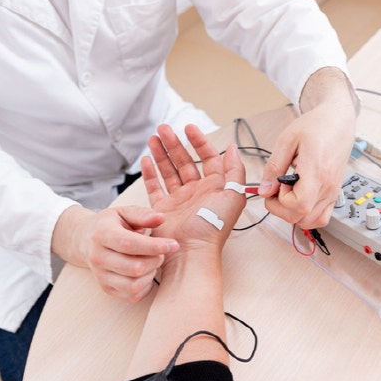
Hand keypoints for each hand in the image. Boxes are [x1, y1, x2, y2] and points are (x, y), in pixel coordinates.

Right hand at [52, 205, 179, 302]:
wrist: (85, 240)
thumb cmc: (111, 224)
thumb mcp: (124, 212)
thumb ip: (142, 214)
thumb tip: (161, 218)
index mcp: (102, 234)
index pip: (129, 244)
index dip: (154, 246)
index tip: (173, 244)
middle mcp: (98, 257)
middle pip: (134, 268)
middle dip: (155, 260)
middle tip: (161, 252)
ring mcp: (101, 276)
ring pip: (133, 285)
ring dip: (151, 274)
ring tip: (152, 261)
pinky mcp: (107, 289)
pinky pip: (132, 296)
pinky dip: (145, 286)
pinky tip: (146, 272)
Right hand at [141, 124, 245, 255]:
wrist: (192, 252)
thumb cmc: (214, 226)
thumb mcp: (234, 195)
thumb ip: (235, 169)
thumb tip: (233, 147)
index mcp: (215, 187)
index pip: (207, 158)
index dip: (199, 142)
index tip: (188, 128)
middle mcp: (197, 192)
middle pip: (184, 161)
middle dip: (174, 144)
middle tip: (163, 128)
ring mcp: (179, 200)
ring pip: (168, 171)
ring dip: (161, 153)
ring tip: (153, 138)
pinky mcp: (163, 209)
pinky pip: (154, 187)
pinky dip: (149, 173)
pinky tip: (145, 159)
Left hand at [259, 67, 357, 227]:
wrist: (338, 121)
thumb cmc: (315, 125)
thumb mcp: (287, 140)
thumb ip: (274, 167)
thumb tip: (264, 190)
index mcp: (317, 171)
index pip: (299, 205)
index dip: (281, 201)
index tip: (276, 186)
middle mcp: (328, 186)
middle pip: (302, 218)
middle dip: (281, 209)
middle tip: (276, 189)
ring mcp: (333, 192)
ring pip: (311, 221)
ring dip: (293, 213)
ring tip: (287, 193)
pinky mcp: (334, 193)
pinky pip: (321, 216)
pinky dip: (307, 215)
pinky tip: (298, 198)